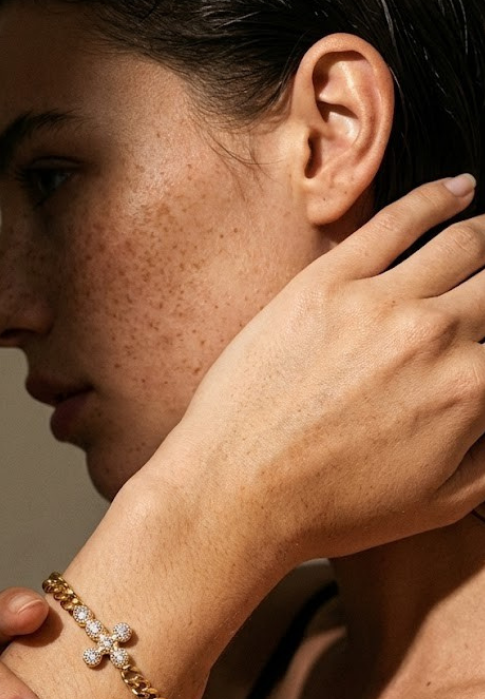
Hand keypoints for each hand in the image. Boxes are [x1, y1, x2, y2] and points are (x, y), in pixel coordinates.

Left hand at [155, 176, 484, 560]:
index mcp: (472, 390)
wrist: (236, 492)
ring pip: (463, 243)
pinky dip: (438, 198)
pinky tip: (459, 189)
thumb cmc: (329, 508)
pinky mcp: (325, 281)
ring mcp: (378, 301)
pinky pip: (397, 220)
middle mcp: (436, 335)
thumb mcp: (437, 503)